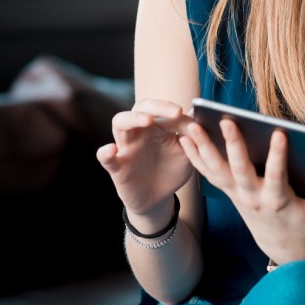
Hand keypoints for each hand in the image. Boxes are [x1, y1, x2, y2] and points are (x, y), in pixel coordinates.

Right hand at [97, 99, 194, 223]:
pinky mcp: (117, 167)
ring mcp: (126, 147)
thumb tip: (199, 119)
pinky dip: (105, 152)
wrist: (159, 198)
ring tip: (147, 120)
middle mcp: (140, 131)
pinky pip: (105, 157)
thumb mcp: (187, 154)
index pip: (161, 108)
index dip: (175, 110)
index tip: (190, 115)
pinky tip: (112, 150)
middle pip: (140, 108)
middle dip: (157, 106)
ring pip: (119, 123)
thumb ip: (192, 138)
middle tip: (175, 111)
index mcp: (157, 126)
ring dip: (132, 119)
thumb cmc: (172, 170)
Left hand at [178, 118, 304, 264]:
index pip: (277, 176)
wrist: (282, 247)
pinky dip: (196, 156)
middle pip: (240, 170)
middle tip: (228, 120)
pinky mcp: (229, 192)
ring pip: (217, 170)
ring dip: (204, 148)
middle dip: (233, 145)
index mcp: (279, 200)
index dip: (278, 156)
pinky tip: (185, 137)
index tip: (280, 133)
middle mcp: (254, 197)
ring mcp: (237, 195)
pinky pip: (208, 173)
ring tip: (193, 124)